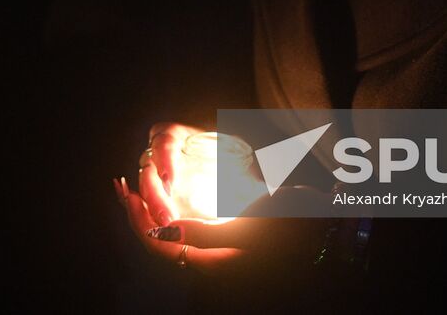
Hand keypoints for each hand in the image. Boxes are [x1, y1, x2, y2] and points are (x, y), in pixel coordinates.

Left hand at [115, 122, 325, 273]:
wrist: (323, 221)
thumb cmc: (289, 223)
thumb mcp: (246, 227)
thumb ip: (203, 232)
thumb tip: (161, 232)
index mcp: (213, 261)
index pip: (160, 246)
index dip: (138, 221)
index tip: (127, 193)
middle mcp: (211, 257)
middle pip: (161, 240)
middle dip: (139, 214)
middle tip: (123, 186)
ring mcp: (218, 246)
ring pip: (171, 232)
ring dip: (152, 210)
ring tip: (140, 186)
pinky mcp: (226, 234)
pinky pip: (187, 225)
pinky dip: (171, 208)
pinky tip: (169, 191)